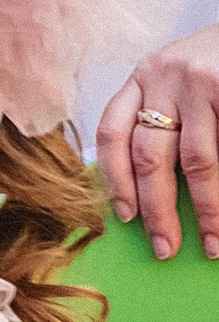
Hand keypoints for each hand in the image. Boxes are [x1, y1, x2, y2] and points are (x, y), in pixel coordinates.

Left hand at [98, 19, 218, 260]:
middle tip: (165, 246)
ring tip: (210, 240)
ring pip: (195, 160)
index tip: (124, 216)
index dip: (115, 180)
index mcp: (144, 77)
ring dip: (205, 208)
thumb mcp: (181, 83)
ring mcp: (199, 81)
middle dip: (156, 209)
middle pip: (148, 154)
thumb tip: (149, 190)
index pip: (111, 133)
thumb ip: (163, 121)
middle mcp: (164, 75)